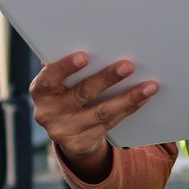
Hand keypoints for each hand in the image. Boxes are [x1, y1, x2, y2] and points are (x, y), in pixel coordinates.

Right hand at [28, 52, 159, 172]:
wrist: (65, 132)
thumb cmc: (66, 92)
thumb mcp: (60, 81)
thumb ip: (71, 68)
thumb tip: (100, 44)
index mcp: (40, 90)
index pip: (50, 77)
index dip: (66, 66)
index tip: (85, 55)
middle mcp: (47, 112)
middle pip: (81, 94)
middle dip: (106, 79)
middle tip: (128, 65)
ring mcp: (64, 131)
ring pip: (101, 112)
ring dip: (127, 97)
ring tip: (148, 85)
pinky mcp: (81, 143)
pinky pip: (109, 124)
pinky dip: (128, 109)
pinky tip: (143, 98)